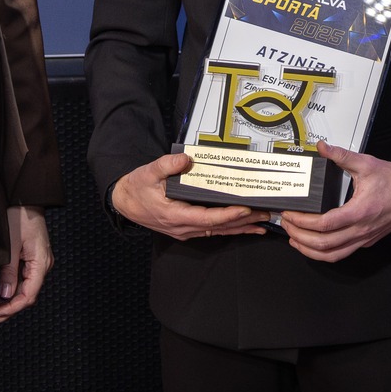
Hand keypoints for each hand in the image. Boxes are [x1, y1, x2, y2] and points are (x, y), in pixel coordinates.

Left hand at [0, 205, 54, 328]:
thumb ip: (9, 271)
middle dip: (8, 311)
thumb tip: (6, 295)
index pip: (28, 296)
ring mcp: (39, 262)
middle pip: (27, 296)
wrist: (25, 197)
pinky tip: (1, 298)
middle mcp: (43, 265)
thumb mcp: (10, 245)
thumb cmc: (18, 216)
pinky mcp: (33, 258)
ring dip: (9, 303)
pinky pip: (25, 281)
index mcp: (41, 263)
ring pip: (26, 290)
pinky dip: (12, 291)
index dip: (11, 309)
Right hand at [111, 153, 271, 240]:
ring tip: (261, 224)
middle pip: (218, 227)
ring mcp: (185, 230)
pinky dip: (230, 229)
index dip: (228, 214)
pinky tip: (244, 228)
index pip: (207, 217)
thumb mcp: (149, 172)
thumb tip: (186, 160)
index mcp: (174, 215)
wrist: (126, 202)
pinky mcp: (188, 229)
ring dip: (240, 228)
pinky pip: (212, 231)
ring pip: (218, 231)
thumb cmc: (138, 188)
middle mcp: (182, 227)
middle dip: (243, 221)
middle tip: (264, 214)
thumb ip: (167, 165)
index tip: (245, 209)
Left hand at [279, 142, 390, 262]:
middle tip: (287, 226)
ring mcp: (364, 238)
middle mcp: (361, 230)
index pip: (324, 225)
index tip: (290, 215)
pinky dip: (325, 253)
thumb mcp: (367, 163)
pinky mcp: (367, 241)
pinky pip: (343, 253)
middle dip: (300, 237)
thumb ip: (341, 156)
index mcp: (359, 212)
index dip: (303, 222)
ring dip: (311, 251)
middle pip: (324, 244)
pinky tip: (315, 245)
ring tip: (295, 240)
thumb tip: (322, 147)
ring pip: (333, 255)